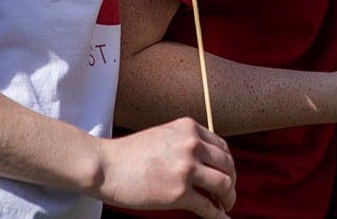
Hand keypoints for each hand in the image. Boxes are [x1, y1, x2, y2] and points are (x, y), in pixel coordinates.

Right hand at [97, 117, 236, 217]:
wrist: (105, 166)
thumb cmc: (129, 155)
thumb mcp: (164, 137)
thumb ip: (186, 144)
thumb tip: (206, 165)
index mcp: (189, 128)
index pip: (221, 147)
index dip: (226, 164)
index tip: (225, 174)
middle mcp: (192, 144)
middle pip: (227, 165)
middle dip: (231, 182)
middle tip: (228, 194)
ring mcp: (186, 168)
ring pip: (224, 185)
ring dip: (229, 198)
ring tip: (224, 206)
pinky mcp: (179, 193)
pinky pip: (209, 207)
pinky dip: (219, 215)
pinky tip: (222, 218)